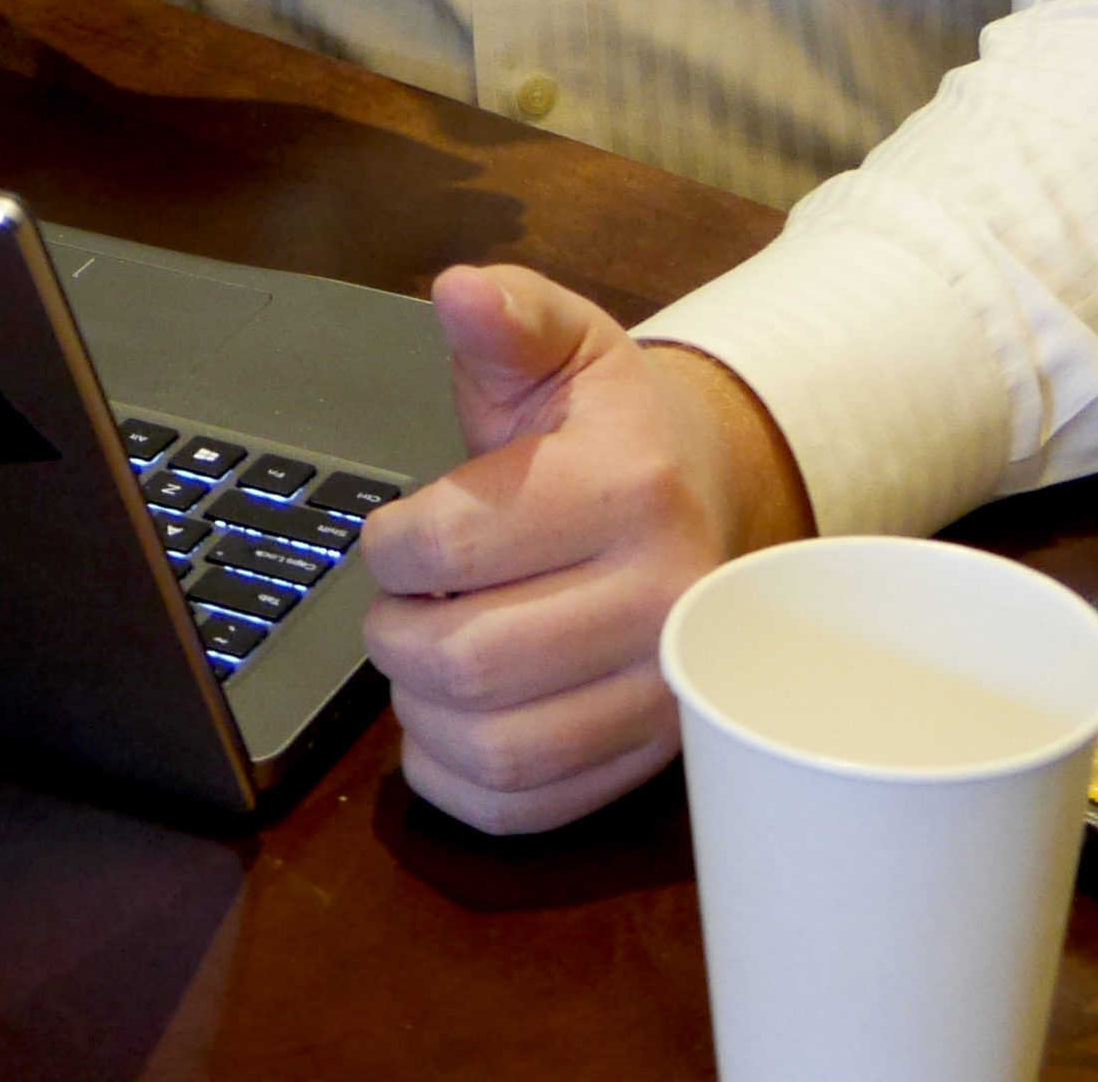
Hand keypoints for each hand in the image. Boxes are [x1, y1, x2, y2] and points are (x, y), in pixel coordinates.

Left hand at [357, 264, 813, 834]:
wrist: (708, 498)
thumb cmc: (607, 426)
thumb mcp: (563, 344)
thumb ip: (506, 316)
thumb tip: (458, 290)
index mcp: (630, 490)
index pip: (453, 546)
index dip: (389, 545)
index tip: (398, 535)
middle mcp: (664, 601)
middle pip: (468, 660)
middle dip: (395, 635)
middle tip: (397, 609)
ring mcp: (666, 694)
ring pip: (496, 746)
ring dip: (419, 712)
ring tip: (420, 661)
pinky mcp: (653, 760)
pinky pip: (528, 807)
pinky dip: (456, 781)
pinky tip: (443, 727)